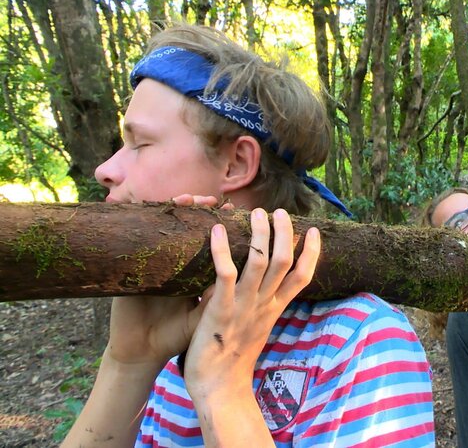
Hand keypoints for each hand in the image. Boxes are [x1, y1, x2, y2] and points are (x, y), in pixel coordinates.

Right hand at [102, 195, 237, 367]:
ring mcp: (155, 260)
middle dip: (204, 210)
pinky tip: (166, 208)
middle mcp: (176, 262)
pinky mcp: (133, 265)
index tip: (241, 215)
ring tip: (194, 199)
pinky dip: (150, 216)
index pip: (211, 240)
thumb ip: (224, 298)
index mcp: (194, 273)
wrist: (140, 353)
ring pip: (169, 224)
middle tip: (219, 202)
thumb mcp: (206, 317)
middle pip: (191, 225)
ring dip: (183, 208)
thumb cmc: (175, 336)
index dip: (225, 226)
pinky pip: (141, 233)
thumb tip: (249, 276)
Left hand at [183, 209, 320, 396]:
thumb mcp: (256, 329)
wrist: (219, 389)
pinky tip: (218, 230)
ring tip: (257, 212)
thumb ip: (261, 307)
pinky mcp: (220, 310)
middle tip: (281, 211)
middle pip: (284, 261)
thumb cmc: (232, 361)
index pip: (302, 277)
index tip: (314, 232)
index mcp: (274, 309)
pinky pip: (226, 274)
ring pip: (260, 261)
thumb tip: (263, 289)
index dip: (312, 253)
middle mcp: (263, 304)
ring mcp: (244, 306)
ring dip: (261, 233)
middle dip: (286, 233)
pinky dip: (223, 250)